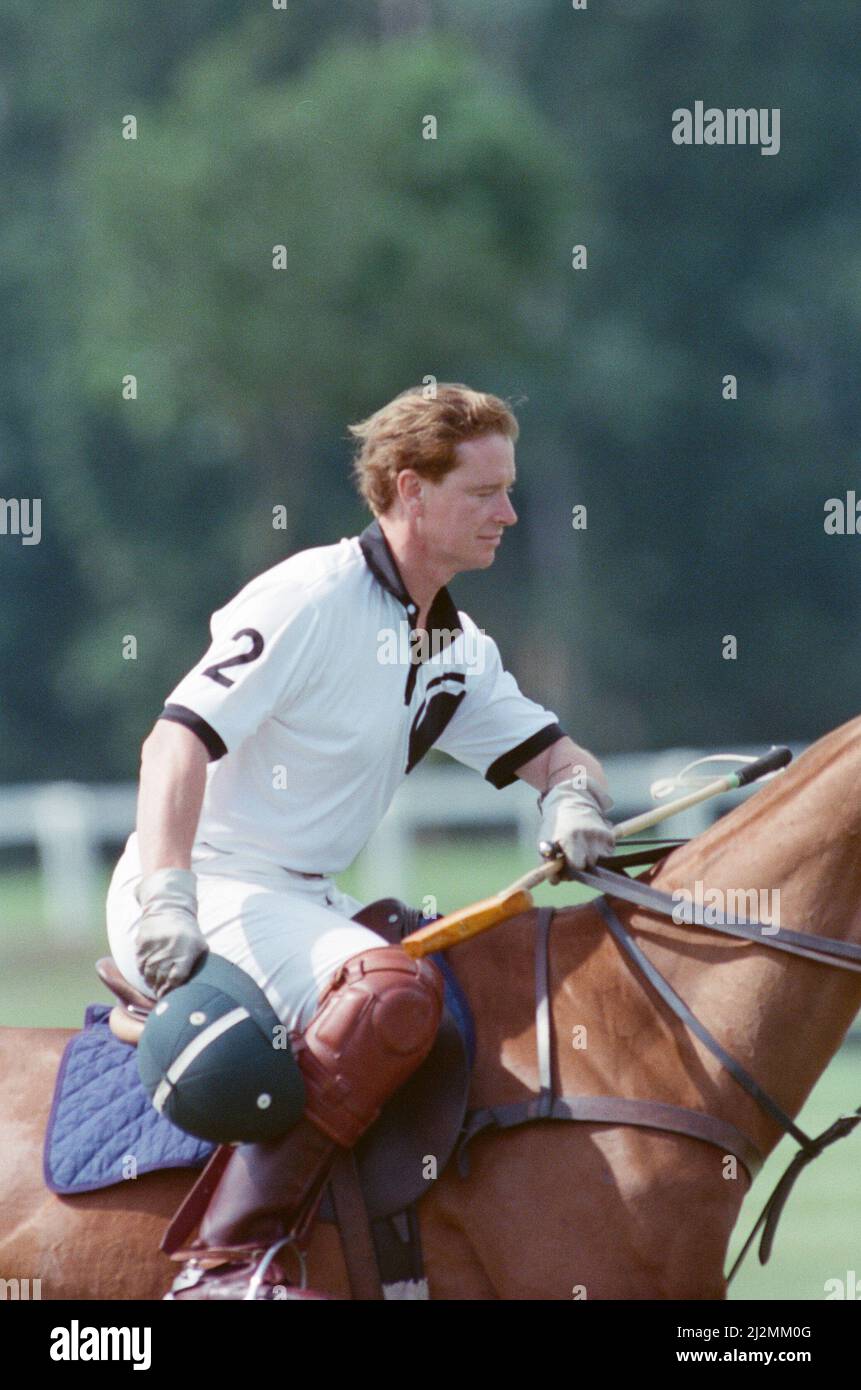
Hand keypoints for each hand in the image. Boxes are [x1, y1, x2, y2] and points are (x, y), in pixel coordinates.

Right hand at [134, 867, 207, 997]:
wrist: (169, 909)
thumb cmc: (189, 933)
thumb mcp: (200, 946)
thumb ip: (198, 966)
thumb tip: (196, 989)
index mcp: (185, 953)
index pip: (176, 980)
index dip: (172, 992)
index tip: (171, 998)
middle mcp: (168, 951)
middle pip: (161, 980)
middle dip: (161, 991)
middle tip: (162, 997)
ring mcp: (153, 948)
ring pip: (149, 975)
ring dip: (152, 983)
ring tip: (156, 987)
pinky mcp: (141, 944)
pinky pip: (140, 965)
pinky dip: (144, 973)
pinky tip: (149, 975)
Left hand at [538, 776, 614, 881]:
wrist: (571, 803)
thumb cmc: (555, 826)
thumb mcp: (545, 841)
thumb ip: (548, 864)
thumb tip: (555, 882)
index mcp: (571, 837)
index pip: (577, 866)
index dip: (571, 870)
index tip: (566, 866)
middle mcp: (588, 836)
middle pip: (590, 867)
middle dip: (581, 868)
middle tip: (573, 860)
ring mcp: (601, 836)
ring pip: (601, 863)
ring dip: (591, 863)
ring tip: (582, 853)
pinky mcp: (610, 836)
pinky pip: (608, 856)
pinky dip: (599, 856)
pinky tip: (590, 847)